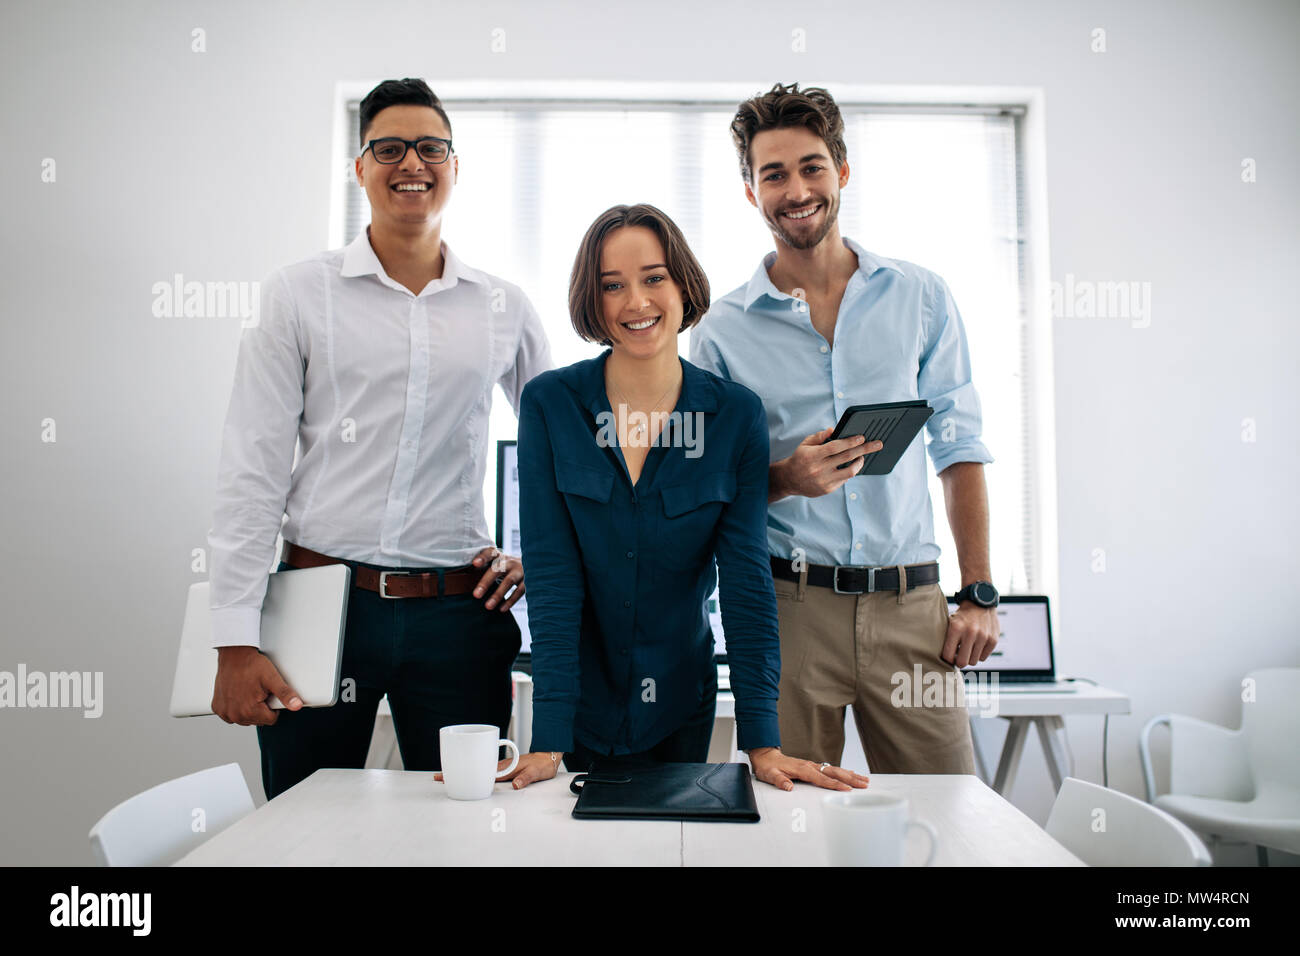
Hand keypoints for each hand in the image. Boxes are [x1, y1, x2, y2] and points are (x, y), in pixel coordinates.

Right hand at [211, 646, 303, 725]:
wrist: (234, 655)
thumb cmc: (252, 665)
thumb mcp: (272, 678)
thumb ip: (285, 694)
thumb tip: (297, 706)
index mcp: (249, 711)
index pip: (271, 719)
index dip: (273, 706)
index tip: (268, 693)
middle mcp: (234, 715)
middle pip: (258, 720)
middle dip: (261, 707)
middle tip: (258, 690)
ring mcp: (224, 712)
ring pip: (245, 718)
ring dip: (249, 708)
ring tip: (248, 690)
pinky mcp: (217, 708)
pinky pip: (232, 714)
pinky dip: (236, 706)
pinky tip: (238, 693)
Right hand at [434, 752, 560, 788]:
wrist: (549, 756)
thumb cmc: (542, 764)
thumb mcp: (536, 772)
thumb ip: (525, 778)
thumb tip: (515, 785)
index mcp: (502, 767)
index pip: (478, 770)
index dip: (462, 772)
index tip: (448, 775)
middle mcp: (497, 765)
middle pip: (472, 768)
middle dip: (455, 771)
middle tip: (438, 776)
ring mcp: (499, 766)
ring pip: (476, 768)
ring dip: (462, 771)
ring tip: (447, 776)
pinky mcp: (502, 767)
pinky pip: (483, 769)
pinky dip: (473, 772)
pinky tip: (467, 776)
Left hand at [470, 546, 524, 610]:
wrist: (532, 564)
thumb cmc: (506, 567)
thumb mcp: (497, 564)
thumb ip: (484, 569)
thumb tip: (464, 580)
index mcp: (499, 556)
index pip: (490, 553)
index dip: (483, 557)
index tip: (475, 564)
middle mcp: (510, 562)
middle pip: (498, 569)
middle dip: (486, 582)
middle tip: (476, 595)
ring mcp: (520, 570)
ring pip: (509, 581)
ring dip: (498, 594)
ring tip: (488, 606)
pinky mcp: (528, 580)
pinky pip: (519, 591)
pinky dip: (510, 600)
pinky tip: (501, 609)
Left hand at [747, 747, 868, 791]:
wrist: (766, 757)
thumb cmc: (768, 767)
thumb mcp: (770, 775)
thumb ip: (779, 781)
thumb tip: (788, 787)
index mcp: (802, 769)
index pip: (821, 778)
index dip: (834, 784)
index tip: (846, 789)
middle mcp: (810, 765)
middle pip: (833, 772)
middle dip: (850, 778)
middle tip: (864, 784)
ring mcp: (813, 765)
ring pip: (835, 769)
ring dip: (850, 774)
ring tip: (864, 780)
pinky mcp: (813, 766)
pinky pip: (831, 769)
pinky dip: (843, 772)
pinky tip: (851, 774)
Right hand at [770, 427, 882, 500]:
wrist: (789, 480)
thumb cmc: (800, 458)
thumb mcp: (805, 444)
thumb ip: (820, 436)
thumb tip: (834, 429)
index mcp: (812, 455)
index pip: (835, 447)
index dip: (850, 441)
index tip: (862, 437)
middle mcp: (819, 469)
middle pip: (847, 457)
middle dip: (864, 449)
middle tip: (877, 444)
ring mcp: (824, 481)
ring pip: (850, 471)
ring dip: (860, 462)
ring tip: (864, 456)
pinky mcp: (828, 489)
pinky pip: (845, 479)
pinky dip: (851, 470)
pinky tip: (853, 465)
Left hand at [941, 602, 998, 667]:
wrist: (981, 602)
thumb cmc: (962, 616)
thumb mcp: (950, 623)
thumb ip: (947, 639)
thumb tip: (946, 660)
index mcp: (956, 628)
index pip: (948, 656)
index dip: (947, 659)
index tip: (948, 657)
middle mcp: (970, 632)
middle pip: (962, 662)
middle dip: (959, 662)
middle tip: (958, 657)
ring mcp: (983, 636)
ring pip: (973, 661)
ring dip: (969, 657)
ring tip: (967, 649)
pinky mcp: (993, 640)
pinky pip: (983, 657)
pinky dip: (979, 654)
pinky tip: (977, 645)